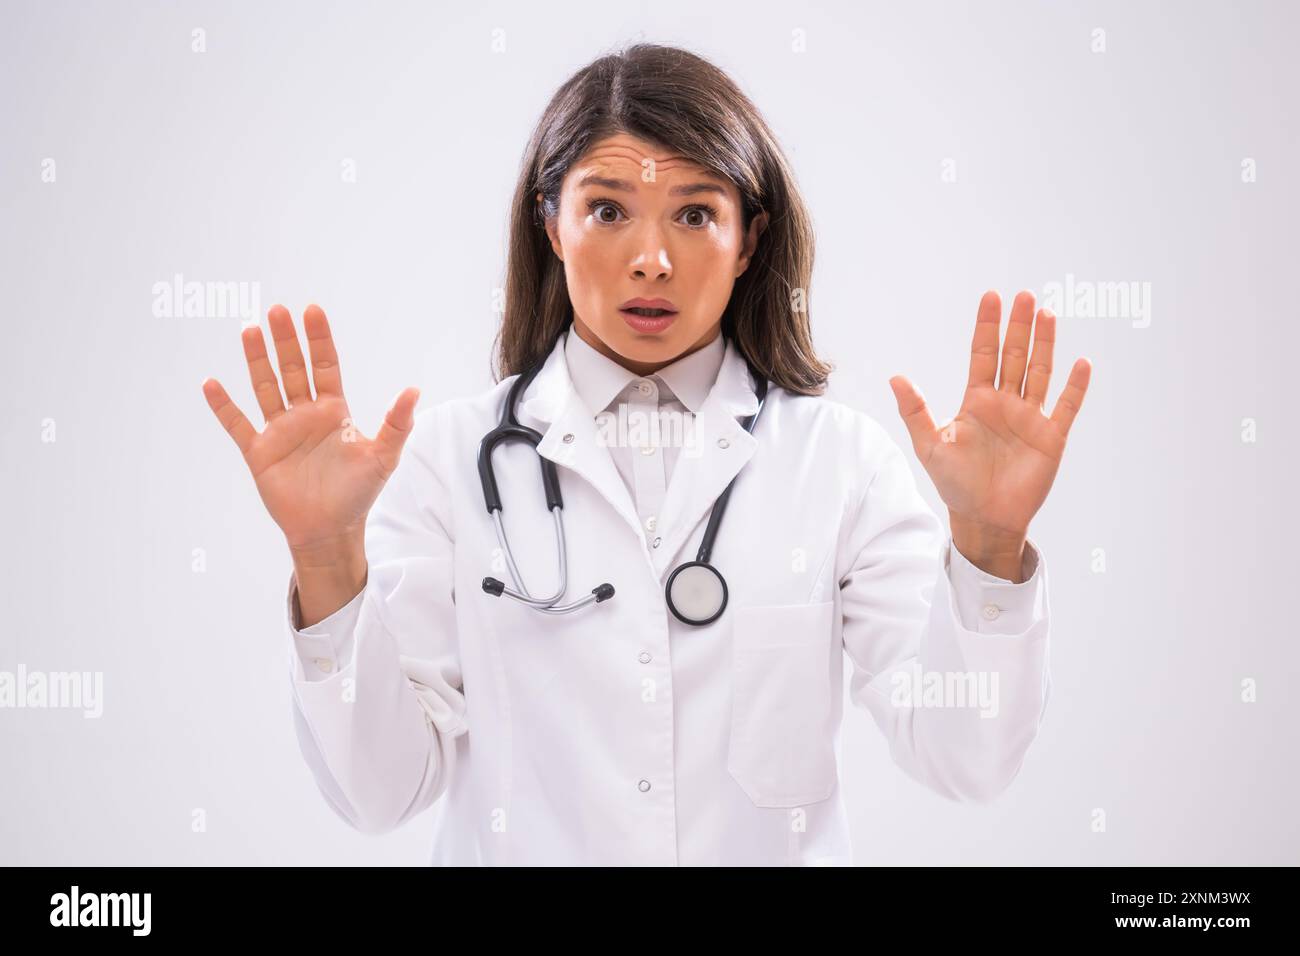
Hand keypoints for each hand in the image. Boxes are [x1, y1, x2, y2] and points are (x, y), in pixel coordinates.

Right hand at [201, 304, 419, 555]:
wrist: (329, 530)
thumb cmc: (358, 494)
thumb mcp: (384, 457)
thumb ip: (397, 423)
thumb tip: (414, 391)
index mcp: (334, 411)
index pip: (325, 365)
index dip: (318, 340)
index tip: (312, 310)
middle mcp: (305, 415)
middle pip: (292, 369)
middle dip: (285, 341)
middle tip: (277, 311)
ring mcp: (280, 431)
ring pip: (265, 387)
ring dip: (256, 360)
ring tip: (249, 331)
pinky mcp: (259, 452)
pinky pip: (237, 424)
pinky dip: (224, 405)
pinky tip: (211, 383)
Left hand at [888, 290, 1090, 572]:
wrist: (983, 518)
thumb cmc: (954, 484)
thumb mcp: (930, 445)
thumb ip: (915, 410)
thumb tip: (895, 377)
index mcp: (976, 401)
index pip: (983, 354)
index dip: (987, 327)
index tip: (991, 297)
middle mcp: (1004, 403)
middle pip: (1014, 356)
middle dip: (1018, 327)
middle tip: (1023, 295)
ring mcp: (1029, 418)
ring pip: (1039, 372)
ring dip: (1045, 345)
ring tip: (1047, 314)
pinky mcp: (1051, 437)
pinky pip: (1065, 406)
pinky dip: (1074, 386)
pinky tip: (1080, 363)